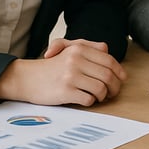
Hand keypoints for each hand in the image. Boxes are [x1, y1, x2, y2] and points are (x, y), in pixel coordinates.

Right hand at [0, 39, 127, 106]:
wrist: (27, 78)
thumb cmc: (52, 66)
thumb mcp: (68, 49)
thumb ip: (89, 47)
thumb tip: (109, 51)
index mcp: (79, 49)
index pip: (109, 61)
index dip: (119, 72)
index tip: (121, 80)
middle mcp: (76, 60)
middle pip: (107, 76)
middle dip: (114, 87)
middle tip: (112, 92)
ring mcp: (70, 76)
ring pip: (100, 88)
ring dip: (103, 96)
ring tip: (99, 97)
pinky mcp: (65, 91)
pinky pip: (88, 99)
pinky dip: (91, 102)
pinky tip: (86, 99)